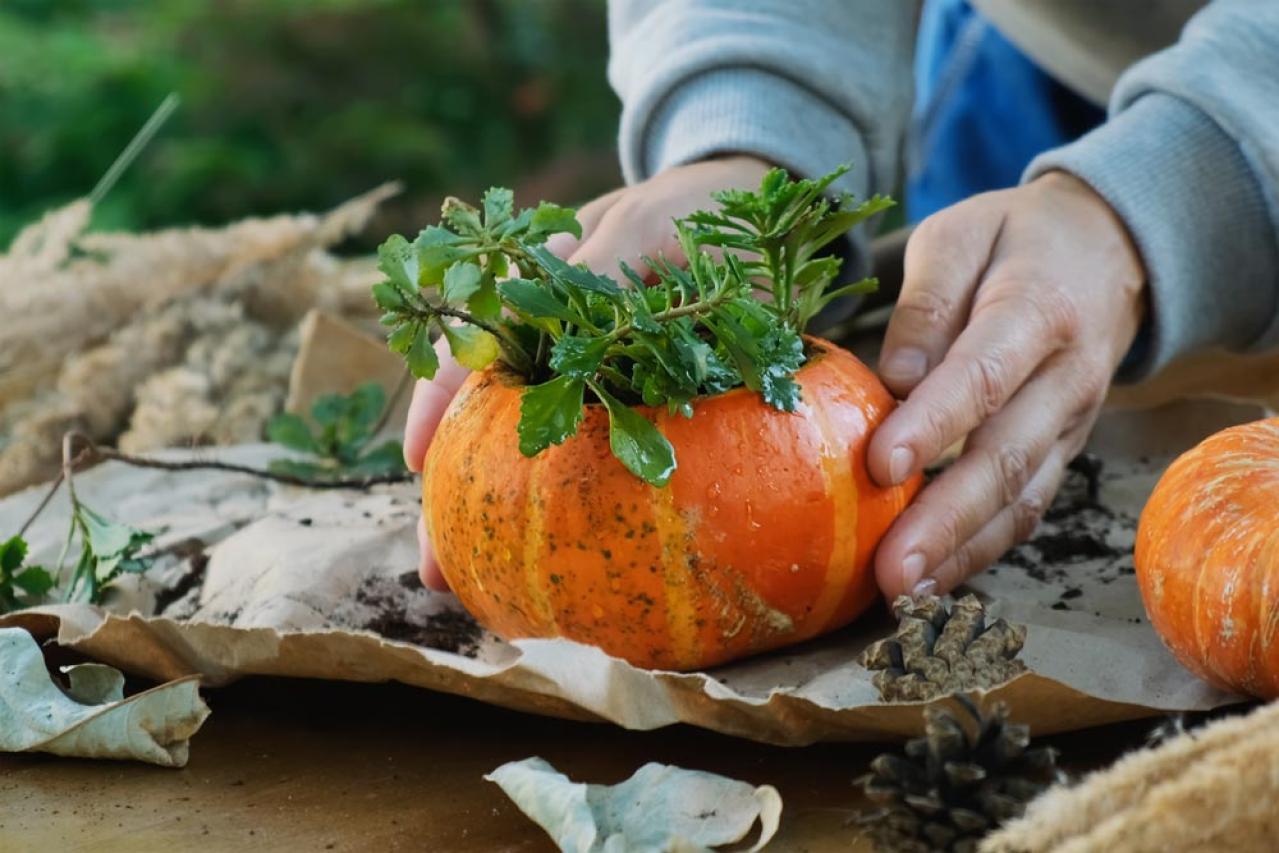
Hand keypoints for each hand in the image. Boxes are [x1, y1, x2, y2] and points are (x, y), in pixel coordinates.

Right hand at [408, 154, 773, 589]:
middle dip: (458, 491)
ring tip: (482, 586)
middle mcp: (555, 341)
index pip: (469, 348)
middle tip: (436, 566)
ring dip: (509, 514)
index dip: (438, 406)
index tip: (418, 463)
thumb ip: (596, 271)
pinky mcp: (645, 407)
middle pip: (490, 421)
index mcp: (537, 288)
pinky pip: (610, 462)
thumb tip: (548, 341)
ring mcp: (599, 379)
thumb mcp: (645, 225)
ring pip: (539, 454)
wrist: (764, 213)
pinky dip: (586, 507)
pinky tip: (574, 557)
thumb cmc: (696, 209)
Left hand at [869, 172, 1145, 598]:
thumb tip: (894, 381)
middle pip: (1006, 456)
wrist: (1108, 251)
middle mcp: (1066, 377)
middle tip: (890, 569)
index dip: (934, 424)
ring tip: (903, 594)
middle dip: (945, 520)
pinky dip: (983, 551)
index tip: (881, 466)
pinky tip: (934, 582)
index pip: (984, 374)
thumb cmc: (1013, 242)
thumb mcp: (960, 237)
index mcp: (1037, 309)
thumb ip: (926, 303)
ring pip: (1021, 498)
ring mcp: (1071, 423)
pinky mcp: (1063, 452)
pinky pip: (1027, 509)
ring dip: (962, 551)